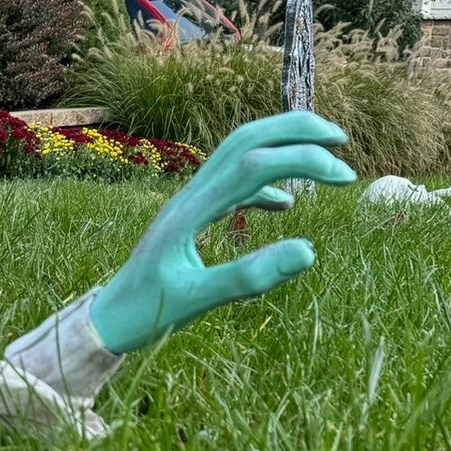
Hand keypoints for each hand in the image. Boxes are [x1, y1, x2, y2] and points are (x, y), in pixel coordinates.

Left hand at [89, 113, 354, 354]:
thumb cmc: (144, 314)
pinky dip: (265, 185)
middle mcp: (188, 198)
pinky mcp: (189, 217)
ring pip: (238, 155)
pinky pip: (231, 186)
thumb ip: (247, 278)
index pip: (254, 164)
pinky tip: (287, 206)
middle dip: (295, 130)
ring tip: (325, 160)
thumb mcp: (196, 301)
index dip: (303, 160)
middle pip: (244, 140)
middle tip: (341, 141)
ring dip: (282, 148)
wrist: (106, 320)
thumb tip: (309, 251)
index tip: (344, 177)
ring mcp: (188, 205)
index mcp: (190, 212)